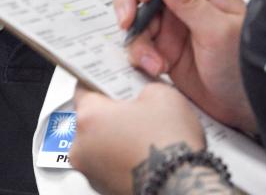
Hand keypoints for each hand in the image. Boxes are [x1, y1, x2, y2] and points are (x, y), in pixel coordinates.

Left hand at [72, 83, 204, 194]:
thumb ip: (142, 87)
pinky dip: (122, 158)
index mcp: (89, 117)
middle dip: (111, 113)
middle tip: (136, 108)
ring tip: (145, 134)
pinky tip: (144, 153)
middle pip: (91, 119)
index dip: (101, 82)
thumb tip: (142, 93)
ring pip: (99, 144)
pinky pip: (108, 164)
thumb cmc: (170, 146)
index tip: (112, 82)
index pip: (83, 88)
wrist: (183, 185)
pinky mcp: (104, 189)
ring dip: (116, 138)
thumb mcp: (162, 94)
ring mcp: (91, 172)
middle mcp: (82, 147)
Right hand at [114, 0, 255, 131]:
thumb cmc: (246, 67)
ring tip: (154, 60)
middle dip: (131, 3)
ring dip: (138, 39)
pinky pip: (139, 45)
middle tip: (128, 21)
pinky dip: (140, 56)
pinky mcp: (162, 50)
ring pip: (137, 19)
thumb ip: (190, 2)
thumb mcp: (219, 32)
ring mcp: (172, 28)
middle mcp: (184, 5)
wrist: (244, 108)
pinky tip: (157, 68)